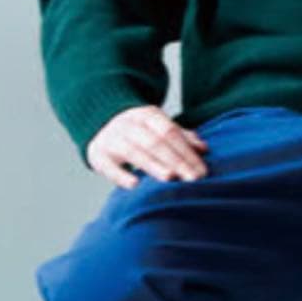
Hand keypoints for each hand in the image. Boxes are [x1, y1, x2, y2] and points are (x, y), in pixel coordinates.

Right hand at [86, 105, 208, 188]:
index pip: (170, 132)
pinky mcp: (97, 154)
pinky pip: (109, 166)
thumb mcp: (158, 126)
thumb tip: (203, 149)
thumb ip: (180, 137)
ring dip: (154, 166)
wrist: (100, 123)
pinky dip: (121, 175)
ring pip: (135, 152)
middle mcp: (129, 124)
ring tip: (171, 178)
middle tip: (192, 179)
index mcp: (148, 115)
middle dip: (176, 161)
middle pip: (155, 143)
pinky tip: (135, 185)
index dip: (187, 151)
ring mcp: (112, 138)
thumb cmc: (138, 130)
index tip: (201, 170)